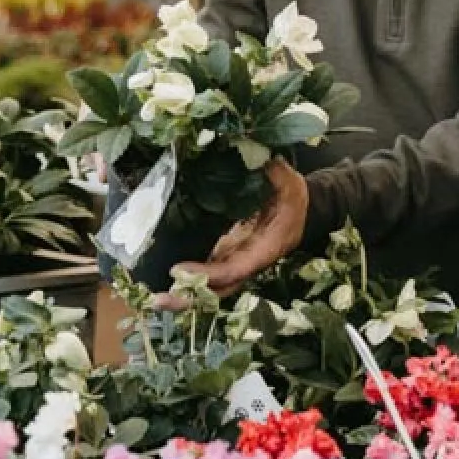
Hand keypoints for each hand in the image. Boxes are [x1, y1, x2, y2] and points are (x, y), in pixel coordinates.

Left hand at [167, 157, 309, 298]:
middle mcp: (247, 262)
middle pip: (218, 291)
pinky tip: (166, 278)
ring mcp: (235, 262)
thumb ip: (276, 172)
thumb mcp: (290, 183)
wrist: (303, 212)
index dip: (207, 274)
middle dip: (189, 299)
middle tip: (157, 300)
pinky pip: (207, 275)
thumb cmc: (295, 199)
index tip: (178, 269)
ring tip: (155, 297)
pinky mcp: (227, 255)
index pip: (233, 270)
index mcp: (263, 250)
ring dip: (185, 294)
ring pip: (211, 288)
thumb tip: (260, 157)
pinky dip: (188, 280)